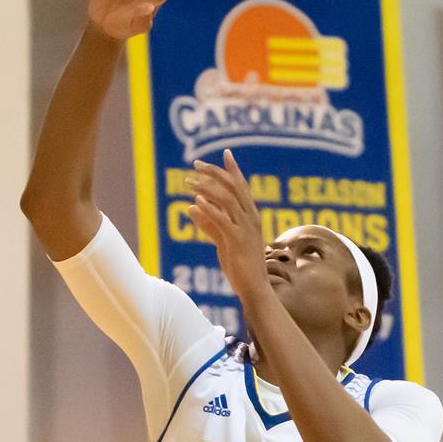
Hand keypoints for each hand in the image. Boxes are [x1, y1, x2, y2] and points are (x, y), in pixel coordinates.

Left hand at [187, 151, 269, 298]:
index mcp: (251, 217)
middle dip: (215, 173)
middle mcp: (251, 219)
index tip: (225, 152)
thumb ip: (208, 224)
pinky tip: (195, 202)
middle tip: (196, 164)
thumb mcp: (222, 241)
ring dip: (206, 188)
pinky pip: (223, 220)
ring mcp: (246, 229)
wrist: (254, 289)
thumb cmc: (240, 267)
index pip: (242, 187)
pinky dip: (210, 209)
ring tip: (188, 182)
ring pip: (227, 200)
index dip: (233, 169)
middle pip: (234, 187)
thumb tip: (191, 208)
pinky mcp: (238, 241)